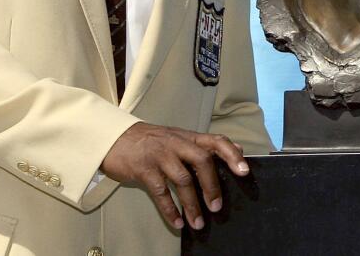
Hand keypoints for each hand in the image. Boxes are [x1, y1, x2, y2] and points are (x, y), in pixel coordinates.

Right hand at [100, 122, 248, 229]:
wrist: (114, 137)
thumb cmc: (150, 140)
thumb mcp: (178, 137)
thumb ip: (203, 145)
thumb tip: (237, 150)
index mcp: (188, 137)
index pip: (216, 141)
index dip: (232, 154)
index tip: (244, 171)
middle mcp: (176, 143)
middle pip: (202, 161)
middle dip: (212, 186)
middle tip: (217, 207)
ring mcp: (160, 155)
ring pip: (183, 180)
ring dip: (192, 204)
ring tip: (198, 222)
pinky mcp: (144, 169)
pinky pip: (160, 192)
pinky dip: (170, 210)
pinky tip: (176, 222)